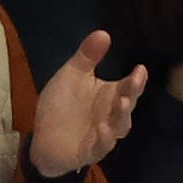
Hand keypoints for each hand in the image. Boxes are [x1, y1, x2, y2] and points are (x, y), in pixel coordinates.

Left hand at [25, 26, 139, 178]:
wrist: (43, 138)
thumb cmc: (62, 106)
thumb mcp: (71, 77)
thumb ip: (86, 57)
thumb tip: (102, 31)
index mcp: (111, 96)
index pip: (129, 86)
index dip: (136, 79)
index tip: (140, 68)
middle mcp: (112, 115)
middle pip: (128, 104)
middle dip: (133, 92)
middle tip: (135, 80)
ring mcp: (103, 135)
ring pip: (119, 126)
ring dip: (121, 115)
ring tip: (121, 102)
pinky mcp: (90, 151)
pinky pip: (100, 146)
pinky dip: (103, 138)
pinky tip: (101, 129)